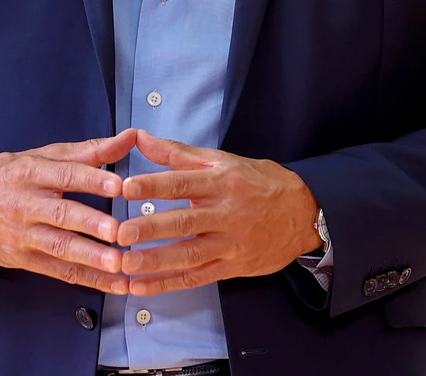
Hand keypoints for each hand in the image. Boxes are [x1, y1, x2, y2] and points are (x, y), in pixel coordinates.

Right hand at [0, 129, 134, 293]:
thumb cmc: (10, 176)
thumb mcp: (43, 156)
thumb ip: (89, 151)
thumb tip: (130, 137)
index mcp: (32, 173)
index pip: (64, 175)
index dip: (92, 180)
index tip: (118, 186)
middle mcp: (26, 204)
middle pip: (60, 214)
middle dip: (91, 224)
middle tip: (118, 231)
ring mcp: (24, 235)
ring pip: (59, 247)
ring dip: (91, 257)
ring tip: (118, 264)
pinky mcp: (24, 260)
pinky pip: (60, 271)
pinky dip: (88, 278)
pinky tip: (113, 282)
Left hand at [115, 133, 320, 296]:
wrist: (305, 213)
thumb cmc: (260, 183)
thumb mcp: (224, 161)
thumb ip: (179, 153)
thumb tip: (141, 138)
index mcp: (222, 182)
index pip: (184, 183)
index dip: (154, 185)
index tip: (126, 188)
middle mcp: (226, 213)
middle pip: (185, 222)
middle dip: (150, 229)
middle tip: (120, 233)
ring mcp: (230, 243)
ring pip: (190, 254)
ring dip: (156, 261)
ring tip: (126, 264)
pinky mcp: (232, 267)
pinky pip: (197, 277)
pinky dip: (169, 283)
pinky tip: (143, 287)